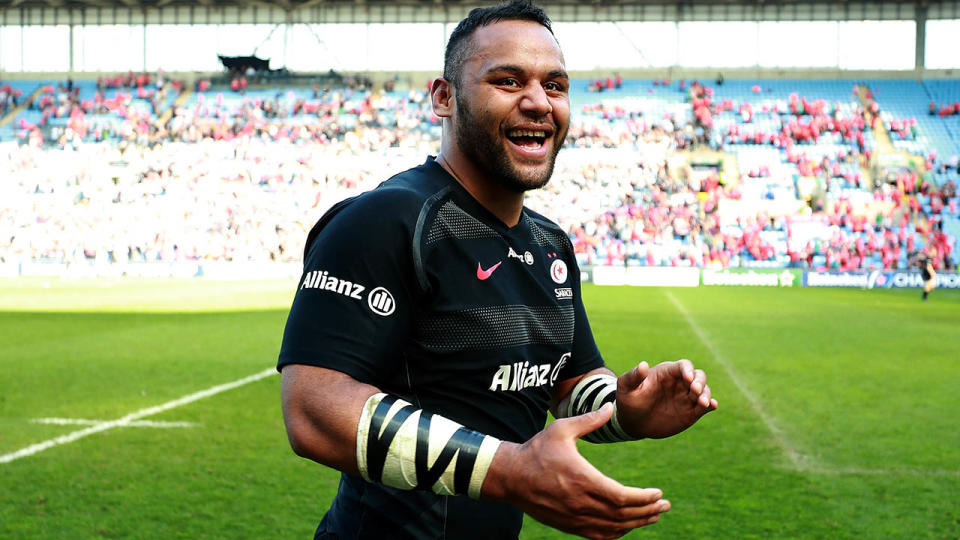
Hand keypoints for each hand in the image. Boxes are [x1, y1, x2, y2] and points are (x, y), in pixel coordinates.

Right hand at [482, 404, 668, 539]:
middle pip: (622, 515)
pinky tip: (629, 525)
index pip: (621, 496)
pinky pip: (599, 535)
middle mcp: (579, 502)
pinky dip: (618, 532)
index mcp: (581, 479)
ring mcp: (574, 517)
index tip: (658, 493)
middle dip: (648, 511)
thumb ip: (589, 420)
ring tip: (654, 516)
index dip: (643, 498)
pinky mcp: (568, 525)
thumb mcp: (561, 429)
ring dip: (637, 523)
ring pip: (613, 528)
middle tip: (665, 505)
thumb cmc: (537, 449)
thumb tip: (610, 406)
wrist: (511, 476)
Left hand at [616, 359, 717, 439]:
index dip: (687, 370)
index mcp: (666, 373)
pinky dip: (711, 405)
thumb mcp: (626, 388)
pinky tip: (712, 406)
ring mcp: (687, 397)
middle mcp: (680, 383)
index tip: (687, 378)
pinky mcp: (691, 411)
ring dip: (706, 394)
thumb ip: (634, 376)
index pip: (682, 366)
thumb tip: (643, 365)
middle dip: (700, 381)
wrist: (633, 422)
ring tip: (703, 403)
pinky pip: (704, 406)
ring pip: (704, 390)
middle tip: (695, 390)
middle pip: (698, 376)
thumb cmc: (629, 400)